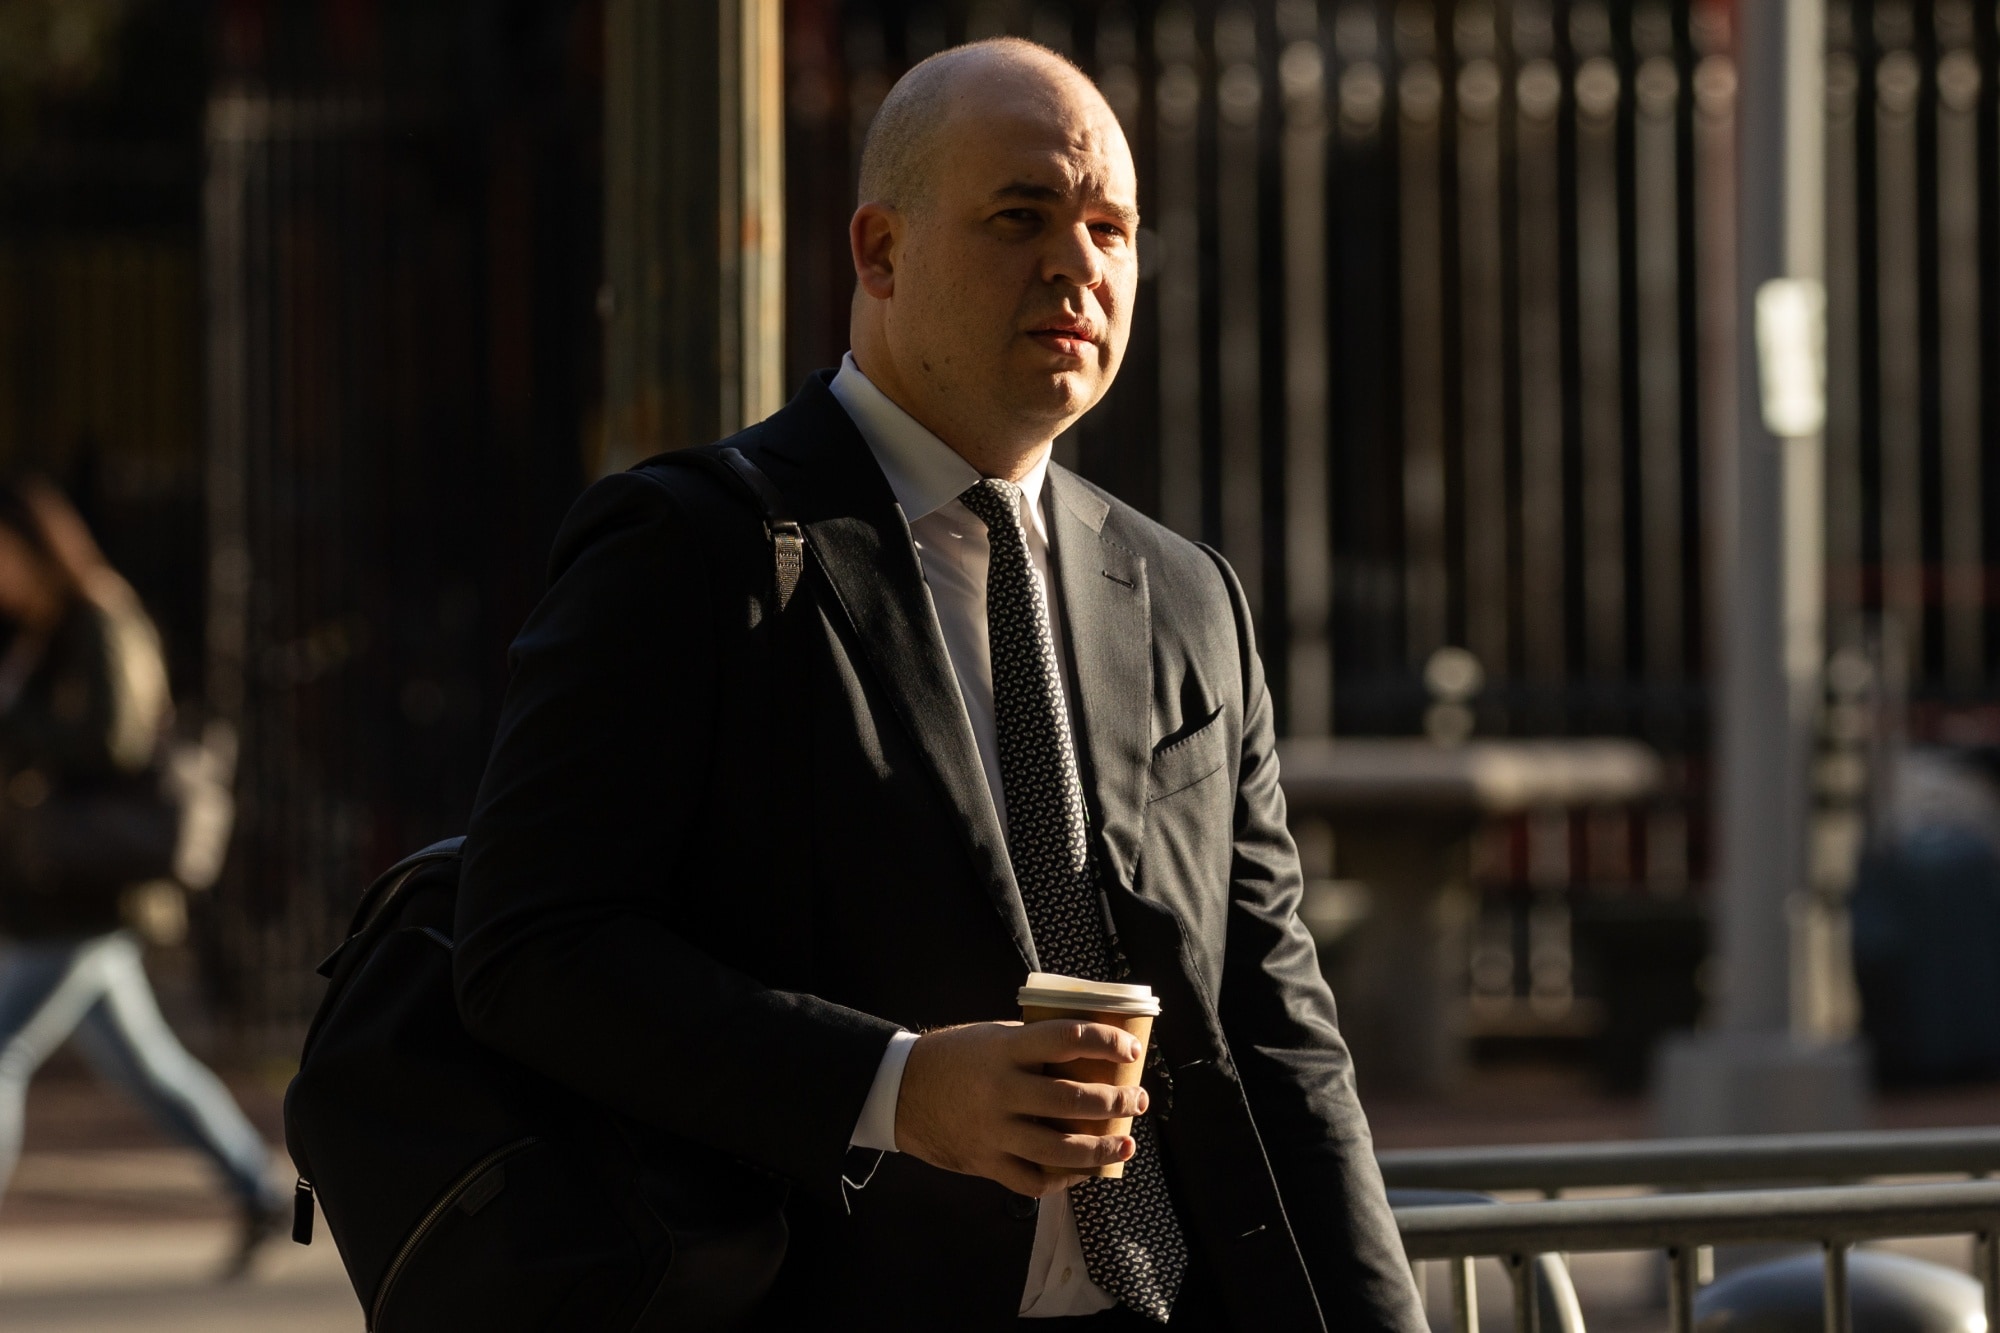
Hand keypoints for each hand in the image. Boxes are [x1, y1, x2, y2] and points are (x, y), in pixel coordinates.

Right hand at [894, 1019, 1149, 1196]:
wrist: (900, 1091)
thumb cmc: (954, 1057)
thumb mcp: (992, 1036)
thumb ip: (1033, 1045)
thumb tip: (1089, 1051)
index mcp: (1004, 1049)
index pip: (1067, 1038)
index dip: (1106, 1042)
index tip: (1131, 1050)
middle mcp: (1000, 1090)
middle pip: (1072, 1099)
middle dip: (1116, 1102)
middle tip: (1137, 1101)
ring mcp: (993, 1130)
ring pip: (1060, 1149)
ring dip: (1102, 1149)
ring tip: (1126, 1144)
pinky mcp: (985, 1162)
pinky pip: (1033, 1180)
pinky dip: (1064, 1179)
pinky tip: (1084, 1172)